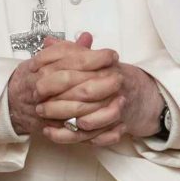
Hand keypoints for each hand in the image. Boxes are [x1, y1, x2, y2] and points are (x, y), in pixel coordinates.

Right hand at [6, 32, 116, 136]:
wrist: (12, 101)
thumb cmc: (35, 76)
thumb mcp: (49, 57)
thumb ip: (70, 49)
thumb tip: (87, 37)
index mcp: (41, 64)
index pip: (69, 58)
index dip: (93, 57)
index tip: (112, 55)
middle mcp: (41, 84)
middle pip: (71, 80)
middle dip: (98, 79)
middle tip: (119, 76)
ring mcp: (44, 106)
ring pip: (72, 106)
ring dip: (97, 103)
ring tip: (119, 97)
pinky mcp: (50, 127)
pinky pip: (73, 130)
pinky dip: (93, 127)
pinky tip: (111, 122)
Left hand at [32, 37, 165, 144]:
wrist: (143, 96)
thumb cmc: (110, 76)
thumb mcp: (91, 59)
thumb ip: (69, 51)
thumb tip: (47, 41)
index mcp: (106, 67)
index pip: (79, 70)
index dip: (55, 78)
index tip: (36, 81)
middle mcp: (114, 86)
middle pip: (84, 95)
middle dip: (58, 103)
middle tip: (38, 106)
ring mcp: (117, 109)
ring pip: (91, 120)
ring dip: (67, 124)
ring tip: (48, 125)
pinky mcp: (119, 127)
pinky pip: (99, 138)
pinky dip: (80, 140)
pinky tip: (61, 136)